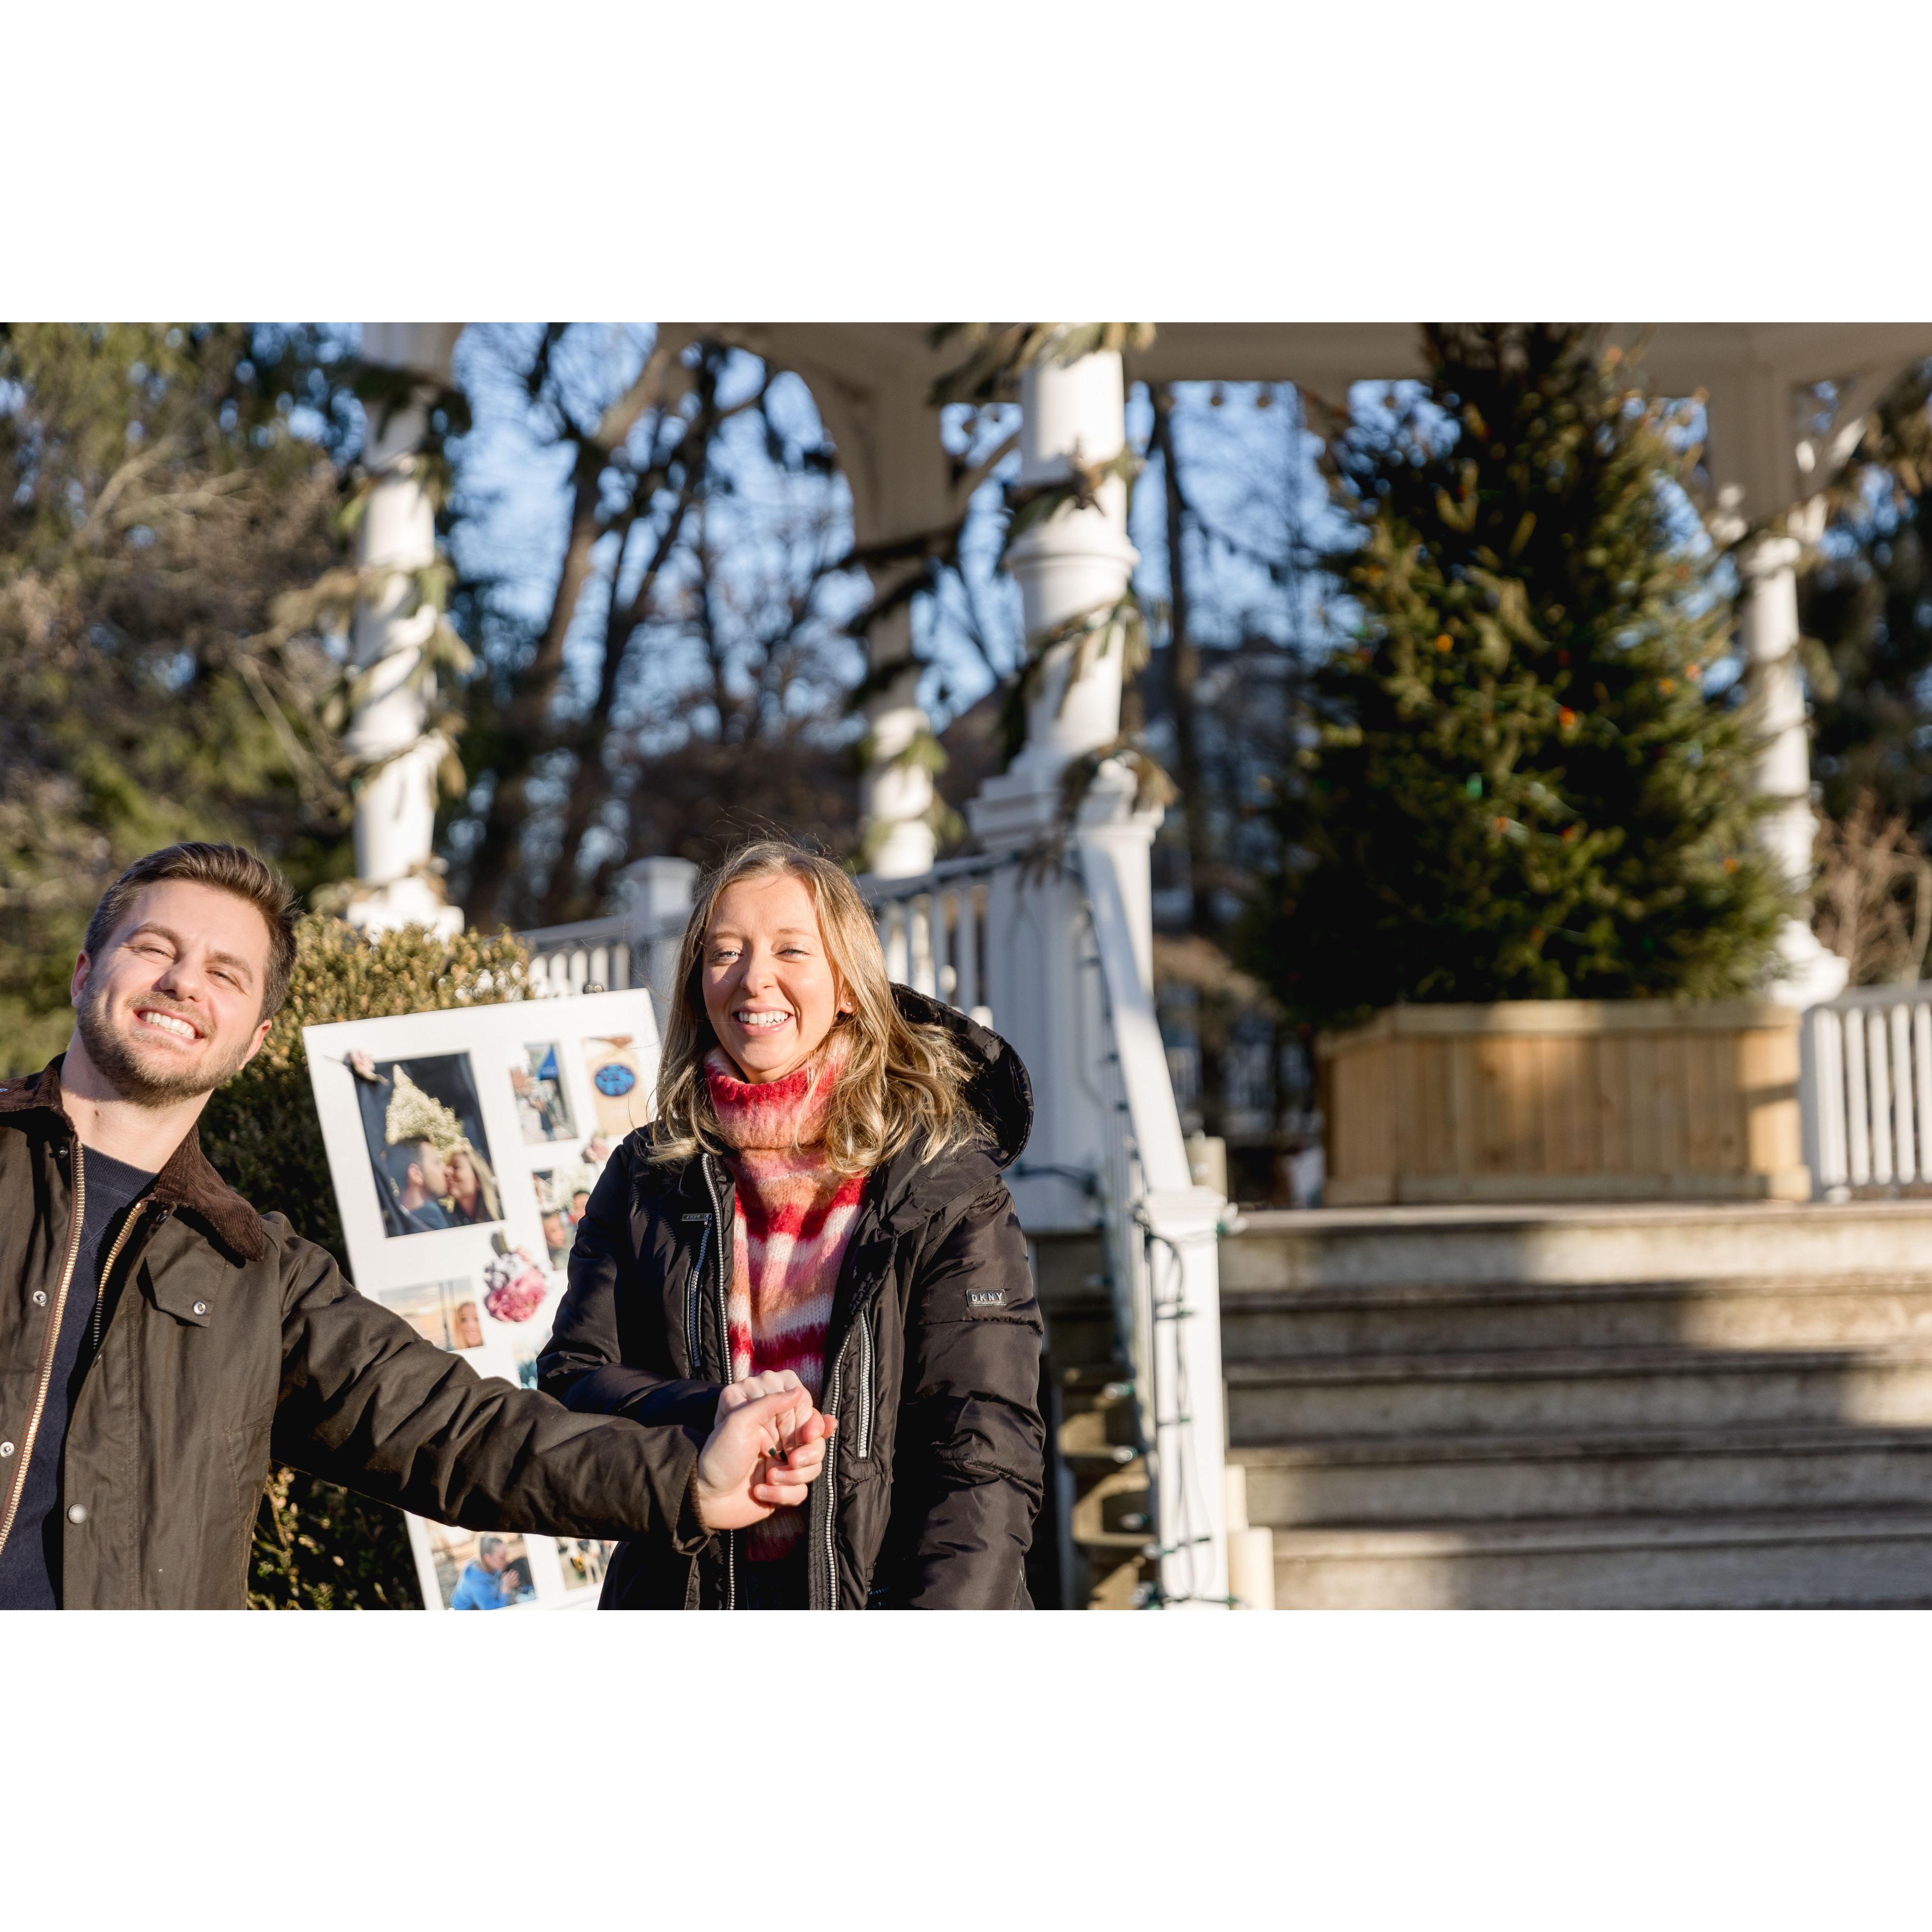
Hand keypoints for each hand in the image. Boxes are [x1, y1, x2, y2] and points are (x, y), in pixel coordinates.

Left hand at [715, 1370, 825, 1503]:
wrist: (708, 1498)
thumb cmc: (719, 1455)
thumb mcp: (739, 1421)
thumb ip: (769, 1402)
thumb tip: (797, 1390)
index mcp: (768, 1414)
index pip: (806, 1408)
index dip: (810, 1422)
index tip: (805, 1435)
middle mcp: (779, 1434)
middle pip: (817, 1437)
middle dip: (808, 1453)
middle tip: (791, 1460)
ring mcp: (784, 1459)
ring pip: (814, 1465)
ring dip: (793, 1476)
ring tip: (769, 1477)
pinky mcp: (785, 1484)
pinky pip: (802, 1489)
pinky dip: (783, 1493)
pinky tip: (761, 1492)